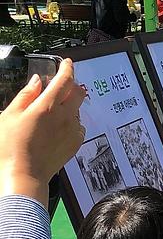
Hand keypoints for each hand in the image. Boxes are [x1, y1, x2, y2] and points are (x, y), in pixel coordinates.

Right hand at [0, 59, 85, 203]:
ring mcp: (72, 130)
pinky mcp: (75, 143)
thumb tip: (37, 82)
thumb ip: (26, 96)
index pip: (65, 80)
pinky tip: (57, 128)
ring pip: (77, 110)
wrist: (23, 176)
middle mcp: (65, 116)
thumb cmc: (10, 148)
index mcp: (48, 106)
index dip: (67, 68)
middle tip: (62, 85)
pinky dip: (71, 122)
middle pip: (78, 92)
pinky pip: (78, 126)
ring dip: (70, 105)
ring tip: (53, 112)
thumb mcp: (9, 116)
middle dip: (72, 85)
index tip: (67, 63)